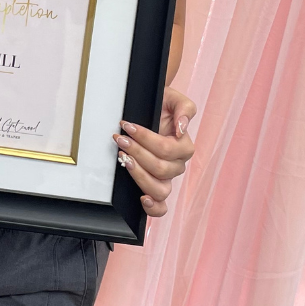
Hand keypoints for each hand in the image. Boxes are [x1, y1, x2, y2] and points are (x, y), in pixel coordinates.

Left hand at [112, 86, 195, 217]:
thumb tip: (182, 128)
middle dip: (137, 153)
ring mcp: (167, 178)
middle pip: (160, 169)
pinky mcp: (156, 188)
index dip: (146, 139)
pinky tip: (141, 199)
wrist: (150, 108)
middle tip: (120, 140)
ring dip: (139, 175)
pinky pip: (161, 207)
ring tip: (124, 160)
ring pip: (160, 189)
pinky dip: (153, 207)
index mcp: (184, 146)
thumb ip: (184, 109)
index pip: (167, 149)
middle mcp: (177, 165)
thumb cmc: (161, 105)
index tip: (127, 126)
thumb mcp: (174, 98)